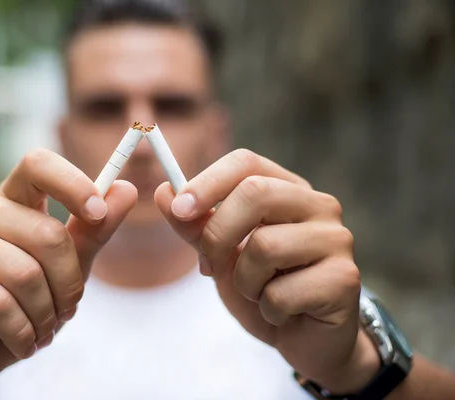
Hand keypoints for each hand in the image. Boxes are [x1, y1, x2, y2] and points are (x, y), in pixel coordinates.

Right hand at [0, 149, 136, 390]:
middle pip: (47, 235)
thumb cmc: (30, 300)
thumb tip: (126, 189)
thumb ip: (95, 229)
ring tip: (43, 328)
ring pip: (25, 274)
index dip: (72, 184)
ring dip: (46, 314)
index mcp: (15, 198)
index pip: (39, 164)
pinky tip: (23, 341)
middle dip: (68, 285)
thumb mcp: (71, 264)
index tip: (99, 214)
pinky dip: (22, 332)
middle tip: (66, 310)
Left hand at [155, 149, 379, 393]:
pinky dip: (267, 309)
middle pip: (255, 194)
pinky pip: (281, 292)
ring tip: (259, 293)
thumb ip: (195, 226)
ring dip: (244, 281)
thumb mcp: (221, 256)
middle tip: (210, 266)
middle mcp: (318, 205)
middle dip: (217, 234)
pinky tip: (283, 312)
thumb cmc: (263, 288)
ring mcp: (336, 239)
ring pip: (265, 246)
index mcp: (287, 190)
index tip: (179, 209)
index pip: (246, 163)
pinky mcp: (346, 278)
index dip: (208, 182)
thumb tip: (163, 192)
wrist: (305, 339)